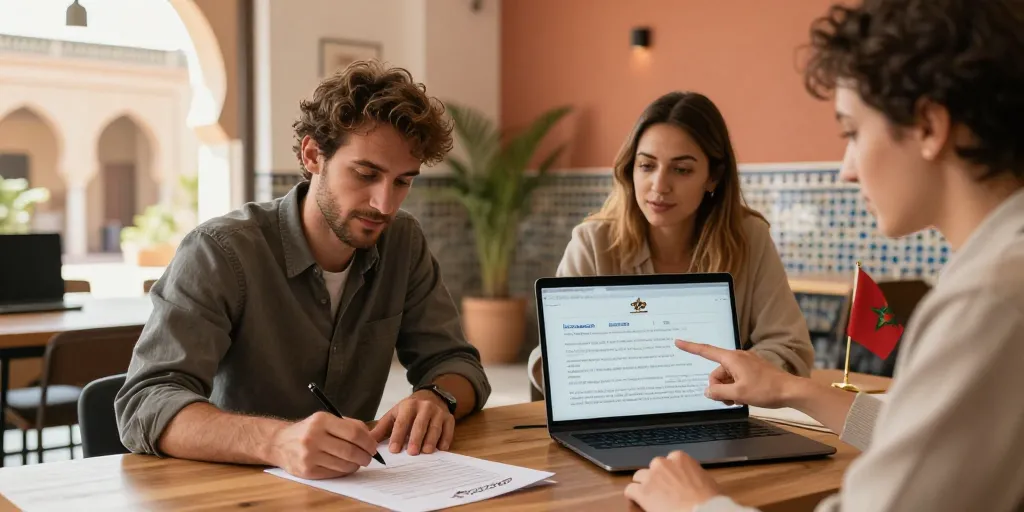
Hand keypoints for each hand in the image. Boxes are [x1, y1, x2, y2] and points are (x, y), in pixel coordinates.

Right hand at [268, 412, 377, 478]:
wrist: (279, 443)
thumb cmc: (308, 430)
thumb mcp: (326, 419)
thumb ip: (349, 425)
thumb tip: (371, 437)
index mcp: (321, 421)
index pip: (353, 433)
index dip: (368, 442)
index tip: (373, 446)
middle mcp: (313, 437)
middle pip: (350, 451)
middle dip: (365, 456)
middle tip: (369, 457)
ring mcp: (309, 456)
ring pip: (343, 464)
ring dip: (356, 465)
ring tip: (358, 462)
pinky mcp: (307, 471)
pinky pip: (334, 473)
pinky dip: (344, 471)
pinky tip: (345, 466)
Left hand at [370, 390, 453, 455]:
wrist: (431, 396)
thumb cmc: (409, 410)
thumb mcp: (394, 414)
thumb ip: (382, 429)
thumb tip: (369, 443)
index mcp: (408, 406)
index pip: (402, 422)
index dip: (397, 436)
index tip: (394, 450)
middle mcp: (425, 407)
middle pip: (420, 424)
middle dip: (416, 438)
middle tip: (412, 453)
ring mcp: (439, 412)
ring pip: (435, 427)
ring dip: (431, 440)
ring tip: (426, 452)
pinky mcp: (449, 418)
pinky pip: (448, 430)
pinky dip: (445, 439)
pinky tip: (441, 448)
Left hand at [624, 451, 720, 511]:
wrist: (703, 511)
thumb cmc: (710, 500)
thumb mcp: (706, 480)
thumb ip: (693, 474)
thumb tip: (692, 479)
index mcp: (679, 458)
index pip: (668, 461)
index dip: (669, 473)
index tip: (671, 481)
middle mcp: (662, 463)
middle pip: (652, 468)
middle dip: (656, 479)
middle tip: (662, 491)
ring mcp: (650, 476)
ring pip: (639, 477)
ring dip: (644, 486)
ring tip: (650, 498)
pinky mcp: (642, 491)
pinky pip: (630, 490)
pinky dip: (633, 497)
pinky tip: (638, 503)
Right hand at [675, 339, 795, 408]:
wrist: (791, 391)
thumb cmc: (766, 390)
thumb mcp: (738, 394)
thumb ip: (719, 392)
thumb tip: (708, 391)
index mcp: (732, 358)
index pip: (706, 351)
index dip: (690, 347)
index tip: (678, 342)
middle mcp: (738, 357)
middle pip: (717, 371)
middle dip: (718, 387)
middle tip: (729, 401)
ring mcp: (746, 363)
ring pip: (727, 376)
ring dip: (728, 389)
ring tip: (738, 400)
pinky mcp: (753, 369)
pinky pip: (736, 376)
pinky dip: (736, 387)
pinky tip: (743, 397)